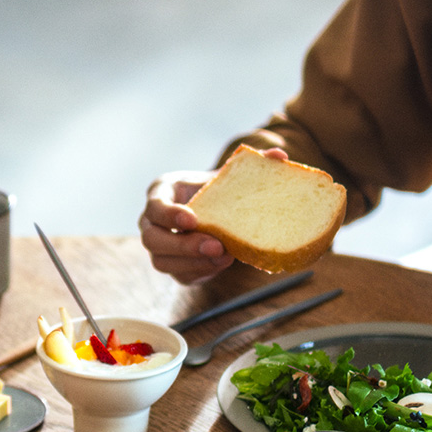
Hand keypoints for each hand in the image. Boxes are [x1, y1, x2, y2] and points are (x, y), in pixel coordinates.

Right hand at [140, 148, 289, 283]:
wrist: (220, 207)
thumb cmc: (220, 187)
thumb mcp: (230, 173)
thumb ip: (251, 164)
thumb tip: (279, 155)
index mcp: (161, 192)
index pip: (154, 206)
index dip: (169, 215)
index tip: (193, 220)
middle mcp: (152, 221)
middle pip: (152, 240)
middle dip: (183, 245)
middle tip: (215, 245)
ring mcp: (159, 246)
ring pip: (162, 262)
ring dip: (194, 263)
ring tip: (225, 257)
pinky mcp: (173, 265)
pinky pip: (180, 276)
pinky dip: (201, 272)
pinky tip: (223, 263)